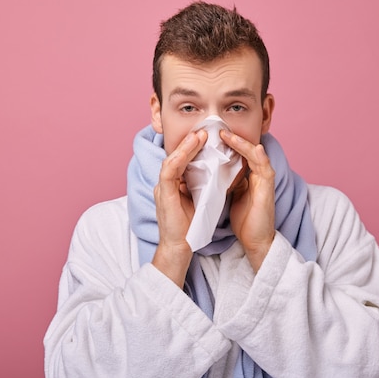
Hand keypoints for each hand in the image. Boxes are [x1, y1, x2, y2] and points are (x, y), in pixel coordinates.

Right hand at [152, 129, 207, 287]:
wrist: (180, 247)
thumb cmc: (191, 227)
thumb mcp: (199, 200)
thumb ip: (202, 186)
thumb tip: (216, 172)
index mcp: (174, 185)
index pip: (182, 161)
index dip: (192, 148)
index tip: (206, 138)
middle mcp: (166, 184)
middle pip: (176, 157)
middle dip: (189, 143)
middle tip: (204, 131)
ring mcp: (162, 188)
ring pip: (172, 160)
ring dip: (186, 147)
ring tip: (199, 136)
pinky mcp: (163, 194)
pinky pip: (169, 171)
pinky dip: (179, 158)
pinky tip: (190, 150)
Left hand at [220, 129, 275, 271]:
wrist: (255, 240)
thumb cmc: (243, 219)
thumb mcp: (229, 195)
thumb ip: (224, 181)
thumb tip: (206, 171)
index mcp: (247, 175)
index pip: (237, 153)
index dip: (226, 143)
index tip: (210, 136)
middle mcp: (257, 174)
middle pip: (246, 150)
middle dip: (232, 138)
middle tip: (218, 129)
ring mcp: (264, 180)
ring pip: (255, 154)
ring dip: (242, 143)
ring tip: (228, 135)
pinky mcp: (268, 188)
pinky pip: (265, 167)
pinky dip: (259, 157)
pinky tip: (254, 148)